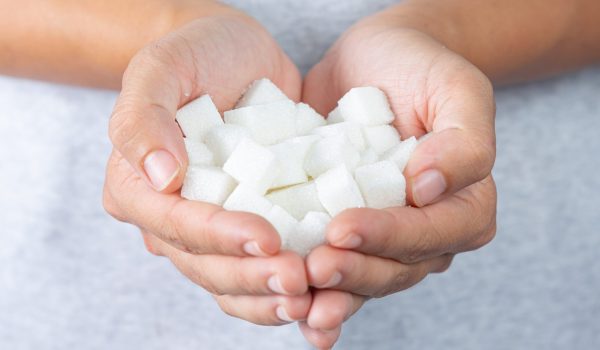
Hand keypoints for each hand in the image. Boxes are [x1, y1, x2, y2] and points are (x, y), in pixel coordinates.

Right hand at [103, 9, 311, 324]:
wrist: (235, 54)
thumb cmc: (194, 53)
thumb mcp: (160, 68)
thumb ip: (143, 119)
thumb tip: (161, 178)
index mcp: (138, 189)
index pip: (175, 224)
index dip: (219, 237)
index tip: (267, 238)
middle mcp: (170, 219)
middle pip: (204, 264)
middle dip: (250, 277)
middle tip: (299, 279)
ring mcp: (212, 227)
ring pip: (231, 280)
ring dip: (268, 296)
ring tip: (310, 298)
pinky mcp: (249, 225)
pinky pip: (260, 268)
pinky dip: (283, 288)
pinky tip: (317, 296)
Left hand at [300, 13, 496, 348]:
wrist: (376, 59)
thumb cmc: (421, 68)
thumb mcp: (457, 89)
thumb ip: (463, 142)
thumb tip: (429, 189)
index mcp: (465, 206)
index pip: (431, 233)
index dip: (388, 237)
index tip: (342, 228)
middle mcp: (427, 231)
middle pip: (396, 268)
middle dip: (354, 273)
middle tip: (313, 268)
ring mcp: (385, 236)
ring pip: (364, 278)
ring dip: (332, 292)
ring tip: (298, 295)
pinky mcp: (346, 229)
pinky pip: (336, 265)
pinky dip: (317, 292)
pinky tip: (294, 310)